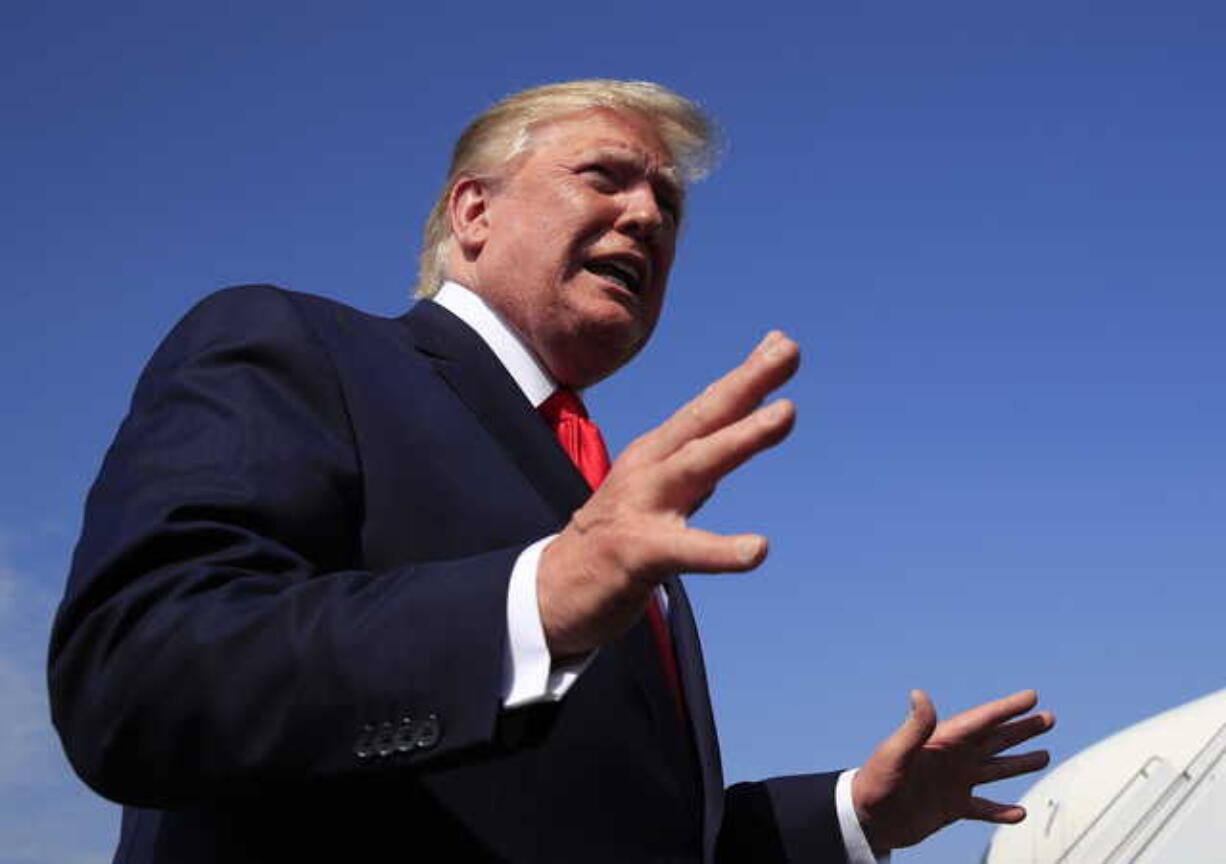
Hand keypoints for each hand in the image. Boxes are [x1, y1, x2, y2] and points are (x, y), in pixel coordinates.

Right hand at [538, 331, 800, 656]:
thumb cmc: (616, 535)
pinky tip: (757, 549)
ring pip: (697, 465)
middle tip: (790, 350)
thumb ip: (701, 459)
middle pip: (705, 419)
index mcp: (657, 453)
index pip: (707, 408)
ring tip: (787, 413)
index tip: (783, 343)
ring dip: (742, 437)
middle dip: (748, 382)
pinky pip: (685, 551)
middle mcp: (649, 469)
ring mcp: (640, 507)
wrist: (554, 590)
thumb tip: (741, 427)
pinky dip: (721, 551)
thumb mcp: (661, 488)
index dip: (746, 376)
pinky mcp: (636, 553)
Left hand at [853, 689, 1054, 852]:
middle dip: (1021, 729)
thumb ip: (914, 727)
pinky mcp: (951, 806)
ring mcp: (954, 782)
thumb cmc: (876, 782)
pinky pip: (983, 808)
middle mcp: (952, 758)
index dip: (1007, 708)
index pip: (982, 721)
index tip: (1032, 696)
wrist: (866, 818)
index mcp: (942, 741)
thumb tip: (919, 693)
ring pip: (995, 770)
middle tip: (1048, 718)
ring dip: (1018, 763)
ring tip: (1045, 755)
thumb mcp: (895, 752)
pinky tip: (1020, 813)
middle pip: (995, 740)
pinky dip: (1001, 810)